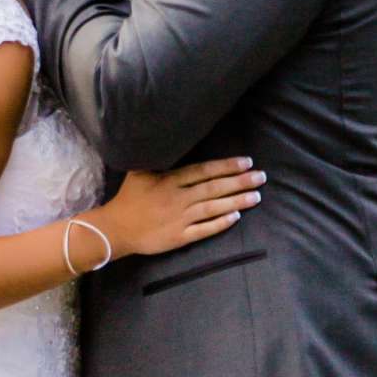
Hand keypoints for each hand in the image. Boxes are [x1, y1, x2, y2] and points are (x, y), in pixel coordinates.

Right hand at [101, 158, 264, 260]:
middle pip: (214, 188)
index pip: (203, 171)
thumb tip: (170, 139)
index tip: (246, 162)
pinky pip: (204, 230)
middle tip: (261, 177)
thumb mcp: (138, 172)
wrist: (115, 229)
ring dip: (236, 201)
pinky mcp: (179, 237)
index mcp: (170, 181)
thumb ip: (156, 158)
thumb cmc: (128, 199)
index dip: (226, 167)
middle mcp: (178, 198)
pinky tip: (236, 217)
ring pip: (213, 208)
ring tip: (257, 196)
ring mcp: (180, 219)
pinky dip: (220, 223)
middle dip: (239, 182)